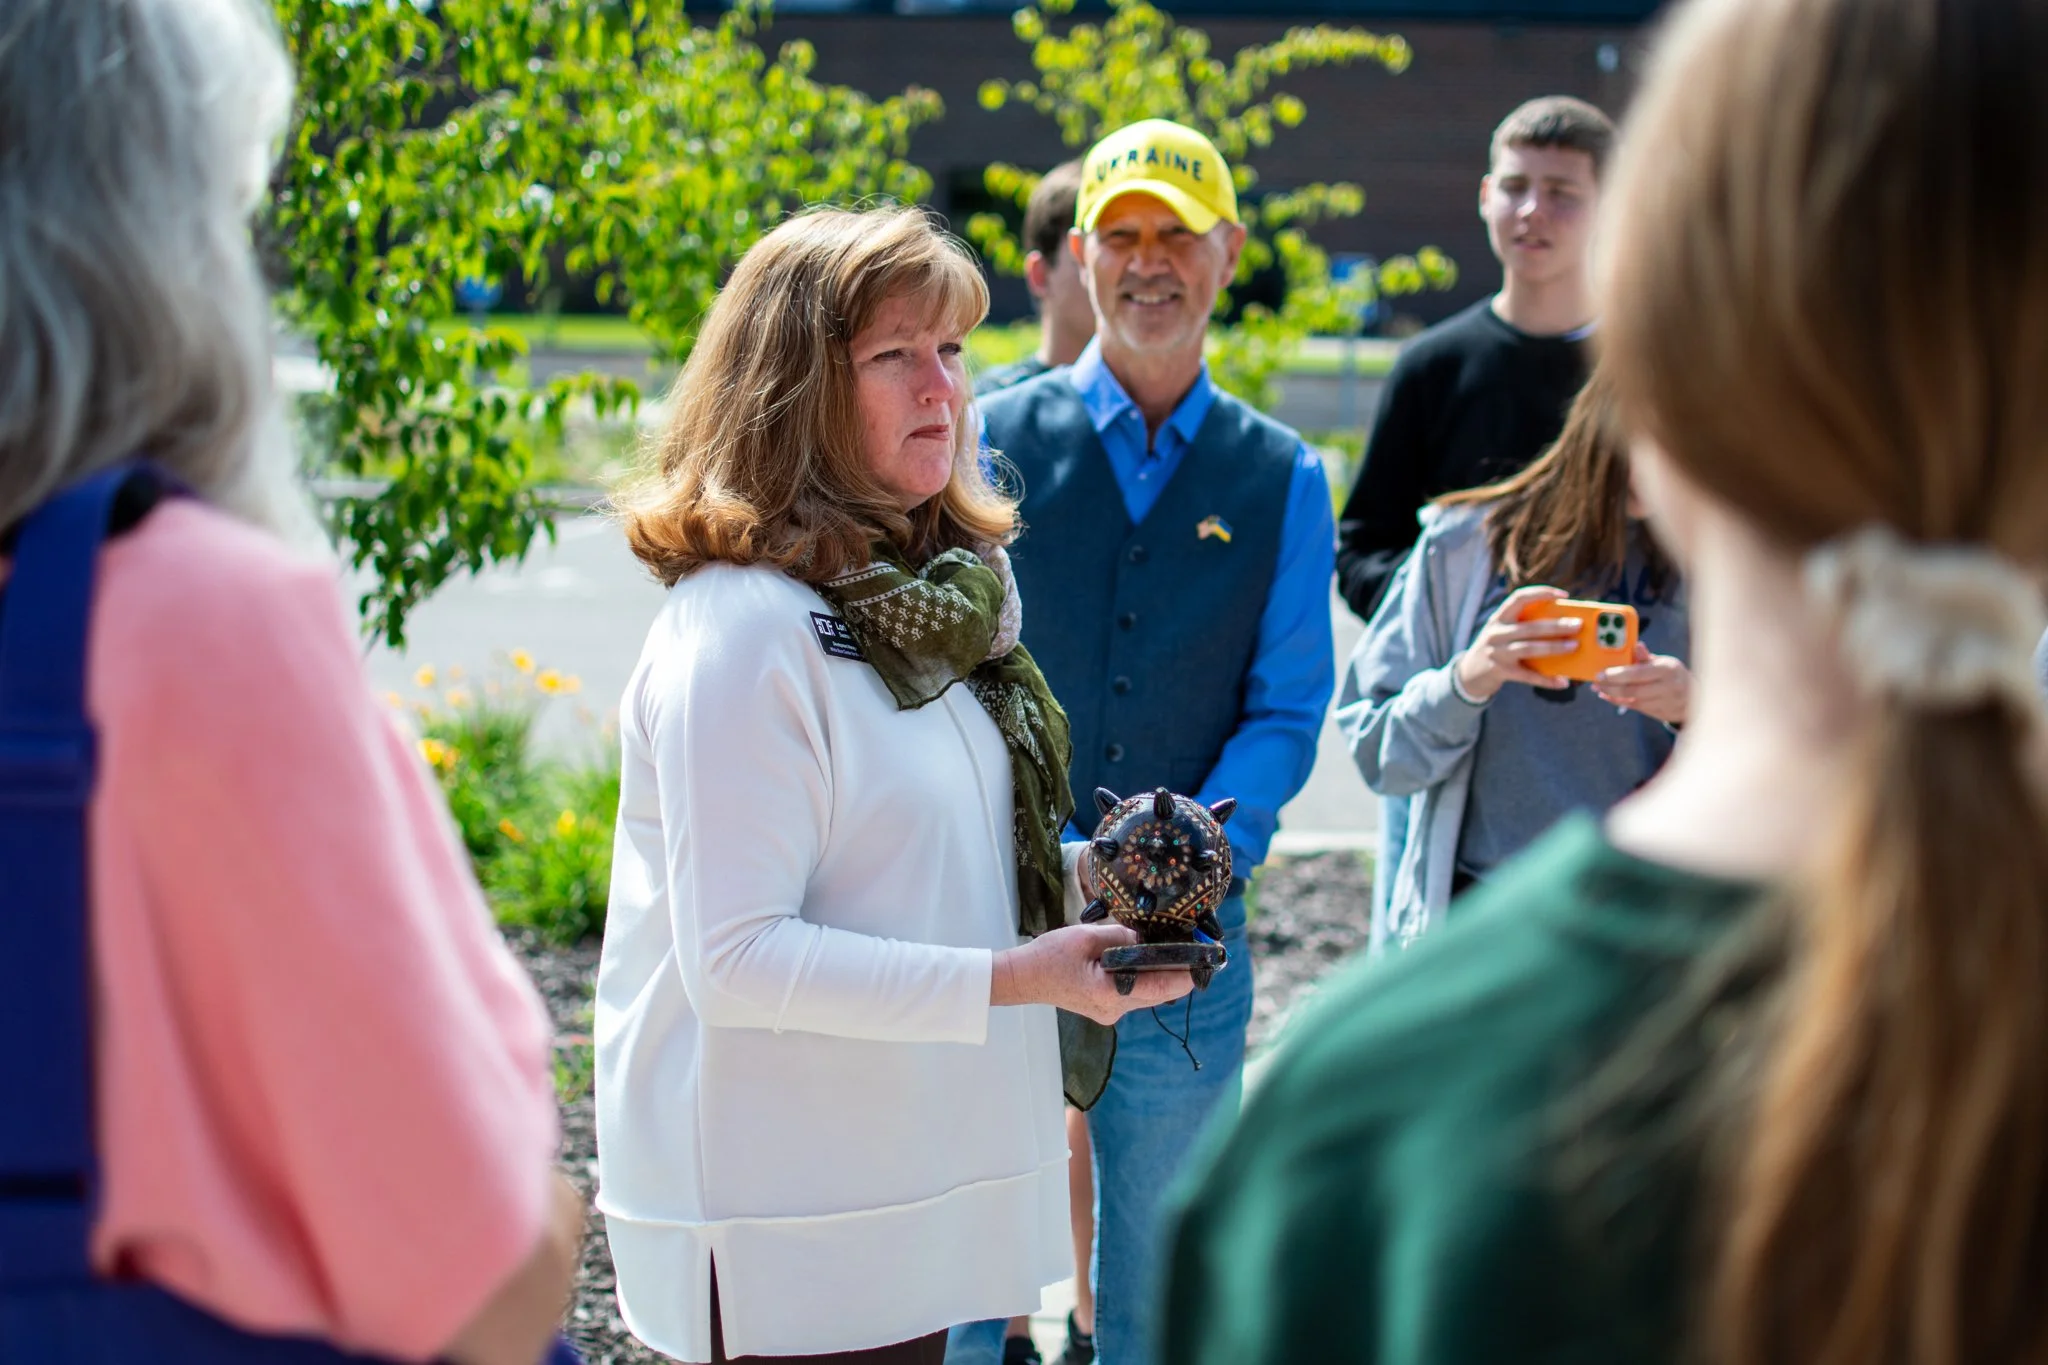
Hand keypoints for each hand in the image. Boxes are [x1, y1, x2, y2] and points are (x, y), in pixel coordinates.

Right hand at [991, 923, 1193, 1023]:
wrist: (1024, 978)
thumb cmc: (1050, 955)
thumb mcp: (1087, 936)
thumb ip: (1123, 936)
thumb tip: (1150, 936)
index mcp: (1110, 993)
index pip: (1160, 986)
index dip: (1186, 974)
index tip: (1208, 962)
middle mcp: (1115, 1010)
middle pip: (1158, 993)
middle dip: (1179, 973)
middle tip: (1199, 952)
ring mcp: (1110, 1013)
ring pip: (1147, 994)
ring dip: (1161, 975)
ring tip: (1179, 951)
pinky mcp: (1106, 1010)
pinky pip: (1134, 994)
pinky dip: (1144, 978)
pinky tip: (1149, 960)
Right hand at [1452, 586, 1581, 700]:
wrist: (1469, 673)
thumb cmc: (1496, 647)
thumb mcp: (1503, 632)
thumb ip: (1523, 625)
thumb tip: (1562, 624)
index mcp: (1499, 618)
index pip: (1519, 598)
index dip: (1541, 593)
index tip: (1563, 595)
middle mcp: (1496, 633)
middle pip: (1530, 627)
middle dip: (1556, 625)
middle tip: (1578, 625)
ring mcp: (1497, 653)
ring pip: (1530, 649)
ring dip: (1554, 647)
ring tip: (1574, 647)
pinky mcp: (1501, 672)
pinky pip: (1528, 676)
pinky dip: (1546, 680)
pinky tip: (1563, 682)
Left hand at [1592, 643, 1691, 724]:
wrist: (1696, 698)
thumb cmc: (1673, 675)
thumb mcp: (1664, 662)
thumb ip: (1646, 657)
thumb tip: (1636, 645)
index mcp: (1667, 669)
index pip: (1638, 673)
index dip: (1617, 675)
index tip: (1600, 674)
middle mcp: (1668, 687)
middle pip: (1633, 690)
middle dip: (1610, 687)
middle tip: (1595, 683)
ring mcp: (1665, 702)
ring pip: (1633, 701)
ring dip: (1612, 696)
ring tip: (1599, 690)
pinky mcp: (1661, 713)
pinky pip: (1636, 708)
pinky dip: (1620, 702)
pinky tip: (1609, 697)